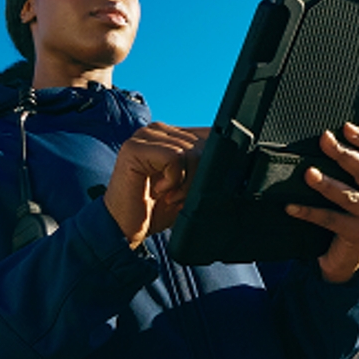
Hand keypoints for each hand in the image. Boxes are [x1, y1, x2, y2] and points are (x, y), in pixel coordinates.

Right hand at [104, 124, 208, 249]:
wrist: (124, 228)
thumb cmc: (156, 209)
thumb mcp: (190, 186)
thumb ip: (206, 169)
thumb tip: (234, 163)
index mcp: (172, 135)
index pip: (209, 135)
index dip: (213, 163)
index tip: (195, 187)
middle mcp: (158, 130)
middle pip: (203, 144)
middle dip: (198, 177)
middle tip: (178, 195)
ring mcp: (144, 136)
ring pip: (190, 151)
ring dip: (185, 182)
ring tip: (168, 194)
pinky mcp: (134, 147)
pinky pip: (174, 157)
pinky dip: (173, 180)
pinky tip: (159, 190)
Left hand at [286, 123, 358, 283]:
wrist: (347, 258)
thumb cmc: (346, 219)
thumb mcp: (351, 192)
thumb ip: (344, 173)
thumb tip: (321, 146)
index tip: (345, 127)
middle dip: (343, 154)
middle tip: (324, 141)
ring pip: (349, 195)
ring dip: (327, 183)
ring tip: (309, 174)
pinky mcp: (358, 234)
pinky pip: (330, 219)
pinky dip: (309, 212)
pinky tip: (292, 207)